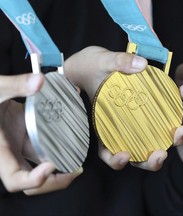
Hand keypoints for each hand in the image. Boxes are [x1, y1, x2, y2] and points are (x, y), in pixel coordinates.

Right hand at [0, 73, 81, 194]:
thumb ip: (15, 85)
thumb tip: (39, 81)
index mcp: (0, 151)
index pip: (14, 180)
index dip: (33, 179)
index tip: (51, 165)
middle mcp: (11, 153)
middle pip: (32, 181)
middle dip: (55, 180)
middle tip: (76, 170)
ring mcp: (21, 146)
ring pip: (41, 165)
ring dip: (61, 165)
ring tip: (79, 158)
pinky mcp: (28, 137)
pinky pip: (45, 148)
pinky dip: (59, 147)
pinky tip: (72, 139)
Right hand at [65, 46, 182, 170]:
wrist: (99, 63)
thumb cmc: (92, 67)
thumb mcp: (100, 62)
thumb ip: (118, 63)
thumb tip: (141, 65)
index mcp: (105, 128)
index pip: (108, 152)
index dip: (116, 160)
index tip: (125, 155)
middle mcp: (123, 130)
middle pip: (138, 154)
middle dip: (152, 160)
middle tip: (162, 153)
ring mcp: (139, 122)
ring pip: (156, 140)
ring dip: (171, 140)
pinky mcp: (152, 110)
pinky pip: (166, 115)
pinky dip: (178, 108)